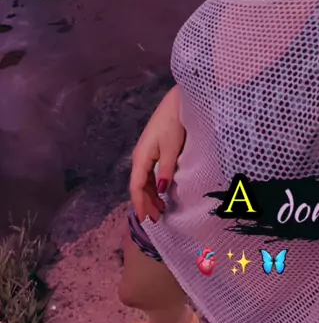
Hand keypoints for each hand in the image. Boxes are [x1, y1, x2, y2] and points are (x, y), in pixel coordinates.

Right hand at [129, 86, 184, 222]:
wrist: (177, 102)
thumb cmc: (174, 124)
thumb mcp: (172, 149)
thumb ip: (166, 170)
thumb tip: (162, 191)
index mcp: (141, 157)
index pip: (136, 186)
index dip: (139, 204)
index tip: (144, 220)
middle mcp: (140, 156)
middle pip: (139, 185)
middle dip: (146, 203)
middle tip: (157, 219)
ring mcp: (146, 152)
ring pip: (145, 180)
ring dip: (151, 195)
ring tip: (160, 209)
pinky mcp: (154, 148)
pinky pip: (150, 172)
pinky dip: (155, 185)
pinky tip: (162, 191)